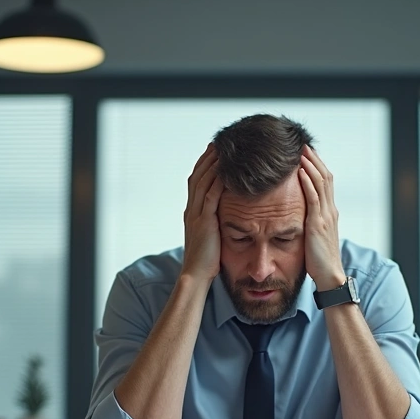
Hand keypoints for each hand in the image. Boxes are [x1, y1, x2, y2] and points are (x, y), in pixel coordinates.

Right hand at [181, 143, 223, 284]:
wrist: (196, 275)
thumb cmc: (205, 260)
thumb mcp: (208, 236)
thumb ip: (213, 222)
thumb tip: (223, 215)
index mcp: (192, 212)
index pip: (196, 182)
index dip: (203, 165)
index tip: (213, 152)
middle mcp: (191, 210)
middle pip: (197, 176)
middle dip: (208, 159)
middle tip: (218, 143)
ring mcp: (196, 215)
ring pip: (203, 182)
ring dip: (213, 165)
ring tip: (223, 150)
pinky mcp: (205, 222)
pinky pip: (211, 196)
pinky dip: (218, 181)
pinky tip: (227, 171)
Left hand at [298, 145, 345, 289]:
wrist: (329, 276)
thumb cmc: (319, 259)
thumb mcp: (315, 236)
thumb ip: (311, 222)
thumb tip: (300, 213)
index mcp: (330, 212)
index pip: (326, 182)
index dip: (317, 166)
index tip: (307, 153)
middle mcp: (330, 210)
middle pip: (325, 177)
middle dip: (314, 160)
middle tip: (303, 144)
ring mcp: (326, 216)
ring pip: (321, 183)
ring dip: (311, 166)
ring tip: (301, 152)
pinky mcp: (318, 224)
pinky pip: (314, 198)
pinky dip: (308, 182)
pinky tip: (300, 172)